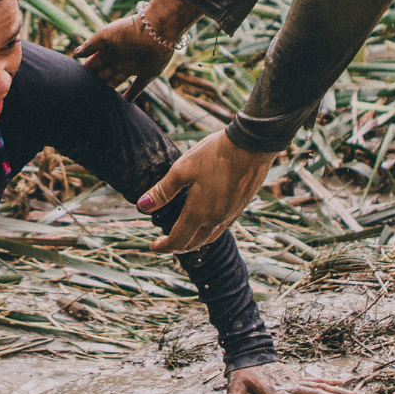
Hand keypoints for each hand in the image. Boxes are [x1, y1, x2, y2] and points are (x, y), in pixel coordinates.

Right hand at [77, 0, 199, 102]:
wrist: (157, 29)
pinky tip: (123, 104)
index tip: (74, 82)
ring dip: (107, 90)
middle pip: (103, 74)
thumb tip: (76, 54)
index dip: (85, 72)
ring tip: (97, 102)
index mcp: (108, 49)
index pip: (93, 63)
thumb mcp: (106, 35)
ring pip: (116, 81)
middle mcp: (118, 59)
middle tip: (82, 95)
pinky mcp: (147, 74)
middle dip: (94, 82)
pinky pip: (137, 88)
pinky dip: (131, 96)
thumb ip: (91, 45)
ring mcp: (132, 67)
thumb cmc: (129, 29)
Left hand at [137, 129, 277, 251]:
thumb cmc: (214, 155)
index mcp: (199, 213)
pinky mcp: (240, 206)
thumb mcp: (182, 170)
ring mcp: (231, 214)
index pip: (178, 241)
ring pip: (210, 237)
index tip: (153, 246)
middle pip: (194, 243)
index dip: (164, 247)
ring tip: (182, 235)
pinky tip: (205, 221)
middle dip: (177, 246)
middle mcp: (217, 219)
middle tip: (164, 242)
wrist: (252, 146)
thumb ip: (162, 191)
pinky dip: (208, 232)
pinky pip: (221, 227)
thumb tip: (142, 206)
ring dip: (194, 241)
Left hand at [222, 365, 363, 393]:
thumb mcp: (234, 388)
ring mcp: (296, 381)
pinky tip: (346, 384)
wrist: (247, 353)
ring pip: (322, 388)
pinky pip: (318, 381)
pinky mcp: (298, 378)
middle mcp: (291, 386)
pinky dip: (332, 383)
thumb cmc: (241, 374)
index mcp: (278, 391)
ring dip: (340, 393)